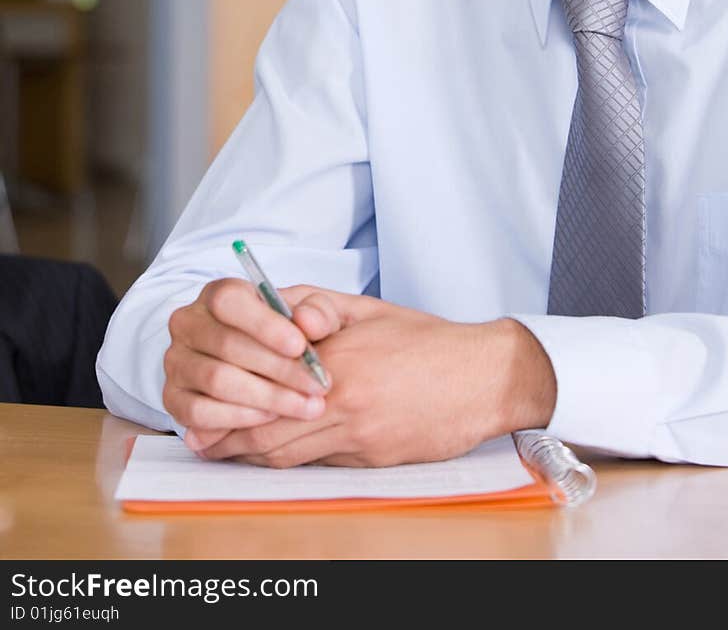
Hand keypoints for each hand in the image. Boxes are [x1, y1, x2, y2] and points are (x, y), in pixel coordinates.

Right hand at [163, 279, 340, 434]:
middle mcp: (188, 324)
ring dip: (265, 398)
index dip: (264, 325)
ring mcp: (177, 362)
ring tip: (304, 406)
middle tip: (316, 386)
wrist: (268, 360)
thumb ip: (319, 311)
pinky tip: (270, 419)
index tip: (300, 346)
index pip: (229, 301)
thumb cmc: (289, 333)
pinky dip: (238, 419)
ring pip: (216, 381)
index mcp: (218, 294)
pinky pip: (199, 414)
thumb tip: (309, 322)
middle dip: (278, 369)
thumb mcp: (312, 313)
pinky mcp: (173, 399)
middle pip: (227, 346)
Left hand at [185, 291, 556, 467]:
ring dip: (252, 455)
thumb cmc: (425, 339)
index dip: (231, 402)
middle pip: (268, 432)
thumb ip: (318, 308)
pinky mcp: (373, 460)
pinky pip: (319, 465)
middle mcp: (343, 404)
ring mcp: (359, 437)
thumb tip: (281, 315)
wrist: (481, 377)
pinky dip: (291, 463)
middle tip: (200, 438)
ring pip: (289, 455)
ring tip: (224, 451)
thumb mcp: (367, 309)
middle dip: (229, 438)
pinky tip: (275, 455)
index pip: (267, 389)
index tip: (204, 404)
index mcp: (338, 363)